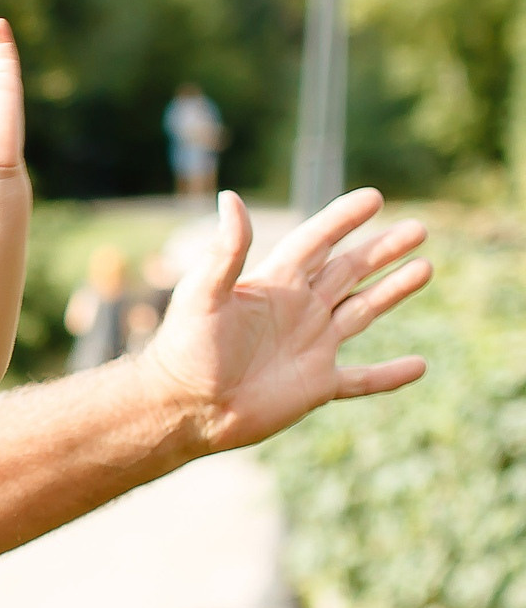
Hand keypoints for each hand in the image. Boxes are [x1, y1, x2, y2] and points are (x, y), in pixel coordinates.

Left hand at [139, 188, 432, 452]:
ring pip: (361, 312)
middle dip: (381, 250)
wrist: (182, 410)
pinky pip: (362, 380)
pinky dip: (389, 375)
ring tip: (425, 267)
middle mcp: (296, 311)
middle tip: (418, 228)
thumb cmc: (185, 351)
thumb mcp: (203, 295)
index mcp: (274, 285)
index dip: (343, 219)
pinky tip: (420, 367)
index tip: (374, 197)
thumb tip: (229, 197)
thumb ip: (225, 250)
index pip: (316, 242)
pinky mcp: (314, 386)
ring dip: (392, 291)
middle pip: (347, 271)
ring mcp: (308, 348)